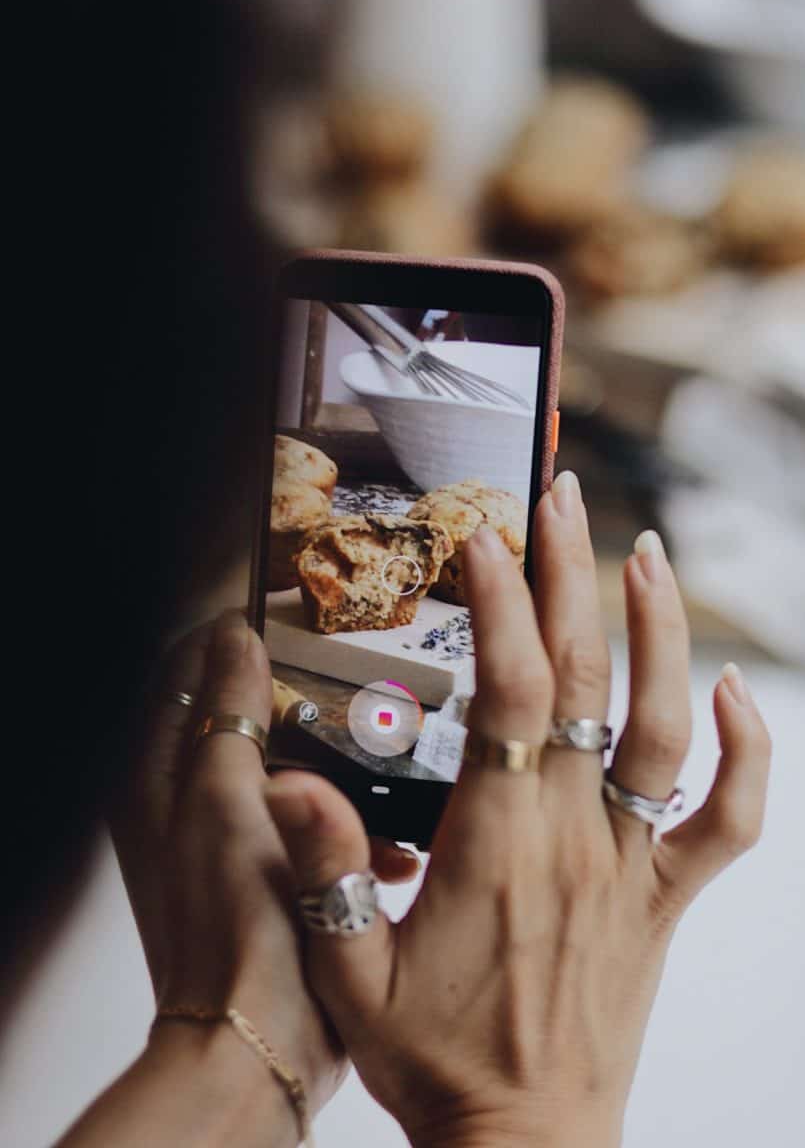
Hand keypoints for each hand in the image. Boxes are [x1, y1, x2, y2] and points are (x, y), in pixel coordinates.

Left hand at [111, 610, 418, 1139]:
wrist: (257, 1039)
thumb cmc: (236, 927)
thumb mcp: (229, 800)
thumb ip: (228, 714)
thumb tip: (233, 639)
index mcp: (157, 776)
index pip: (182, 669)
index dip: (229, 638)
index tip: (285, 620)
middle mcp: (179, 801)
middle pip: (234, 711)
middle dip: (296, 697)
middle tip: (349, 685)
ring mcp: (222, 836)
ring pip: (278, 760)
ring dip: (330, 760)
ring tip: (380, 763)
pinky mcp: (263, 869)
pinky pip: (304, 815)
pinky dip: (341, 816)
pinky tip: (385, 838)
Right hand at [265, 474, 771, 1147]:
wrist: (527, 1145)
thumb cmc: (439, 1061)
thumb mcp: (351, 972)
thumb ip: (325, 870)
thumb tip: (292, 781)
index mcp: (496, 844)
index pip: (505, 695)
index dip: (497, 608)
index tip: (484, 539)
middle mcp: (575, 837)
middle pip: (585, 682)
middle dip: (572, 579)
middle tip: (564, 501)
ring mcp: (632, 866)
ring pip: (666, 730)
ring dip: (660, 635)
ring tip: (645, 556)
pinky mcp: (668, 899)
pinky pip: (731, 820)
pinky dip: (747, 753)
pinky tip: (737, 691)